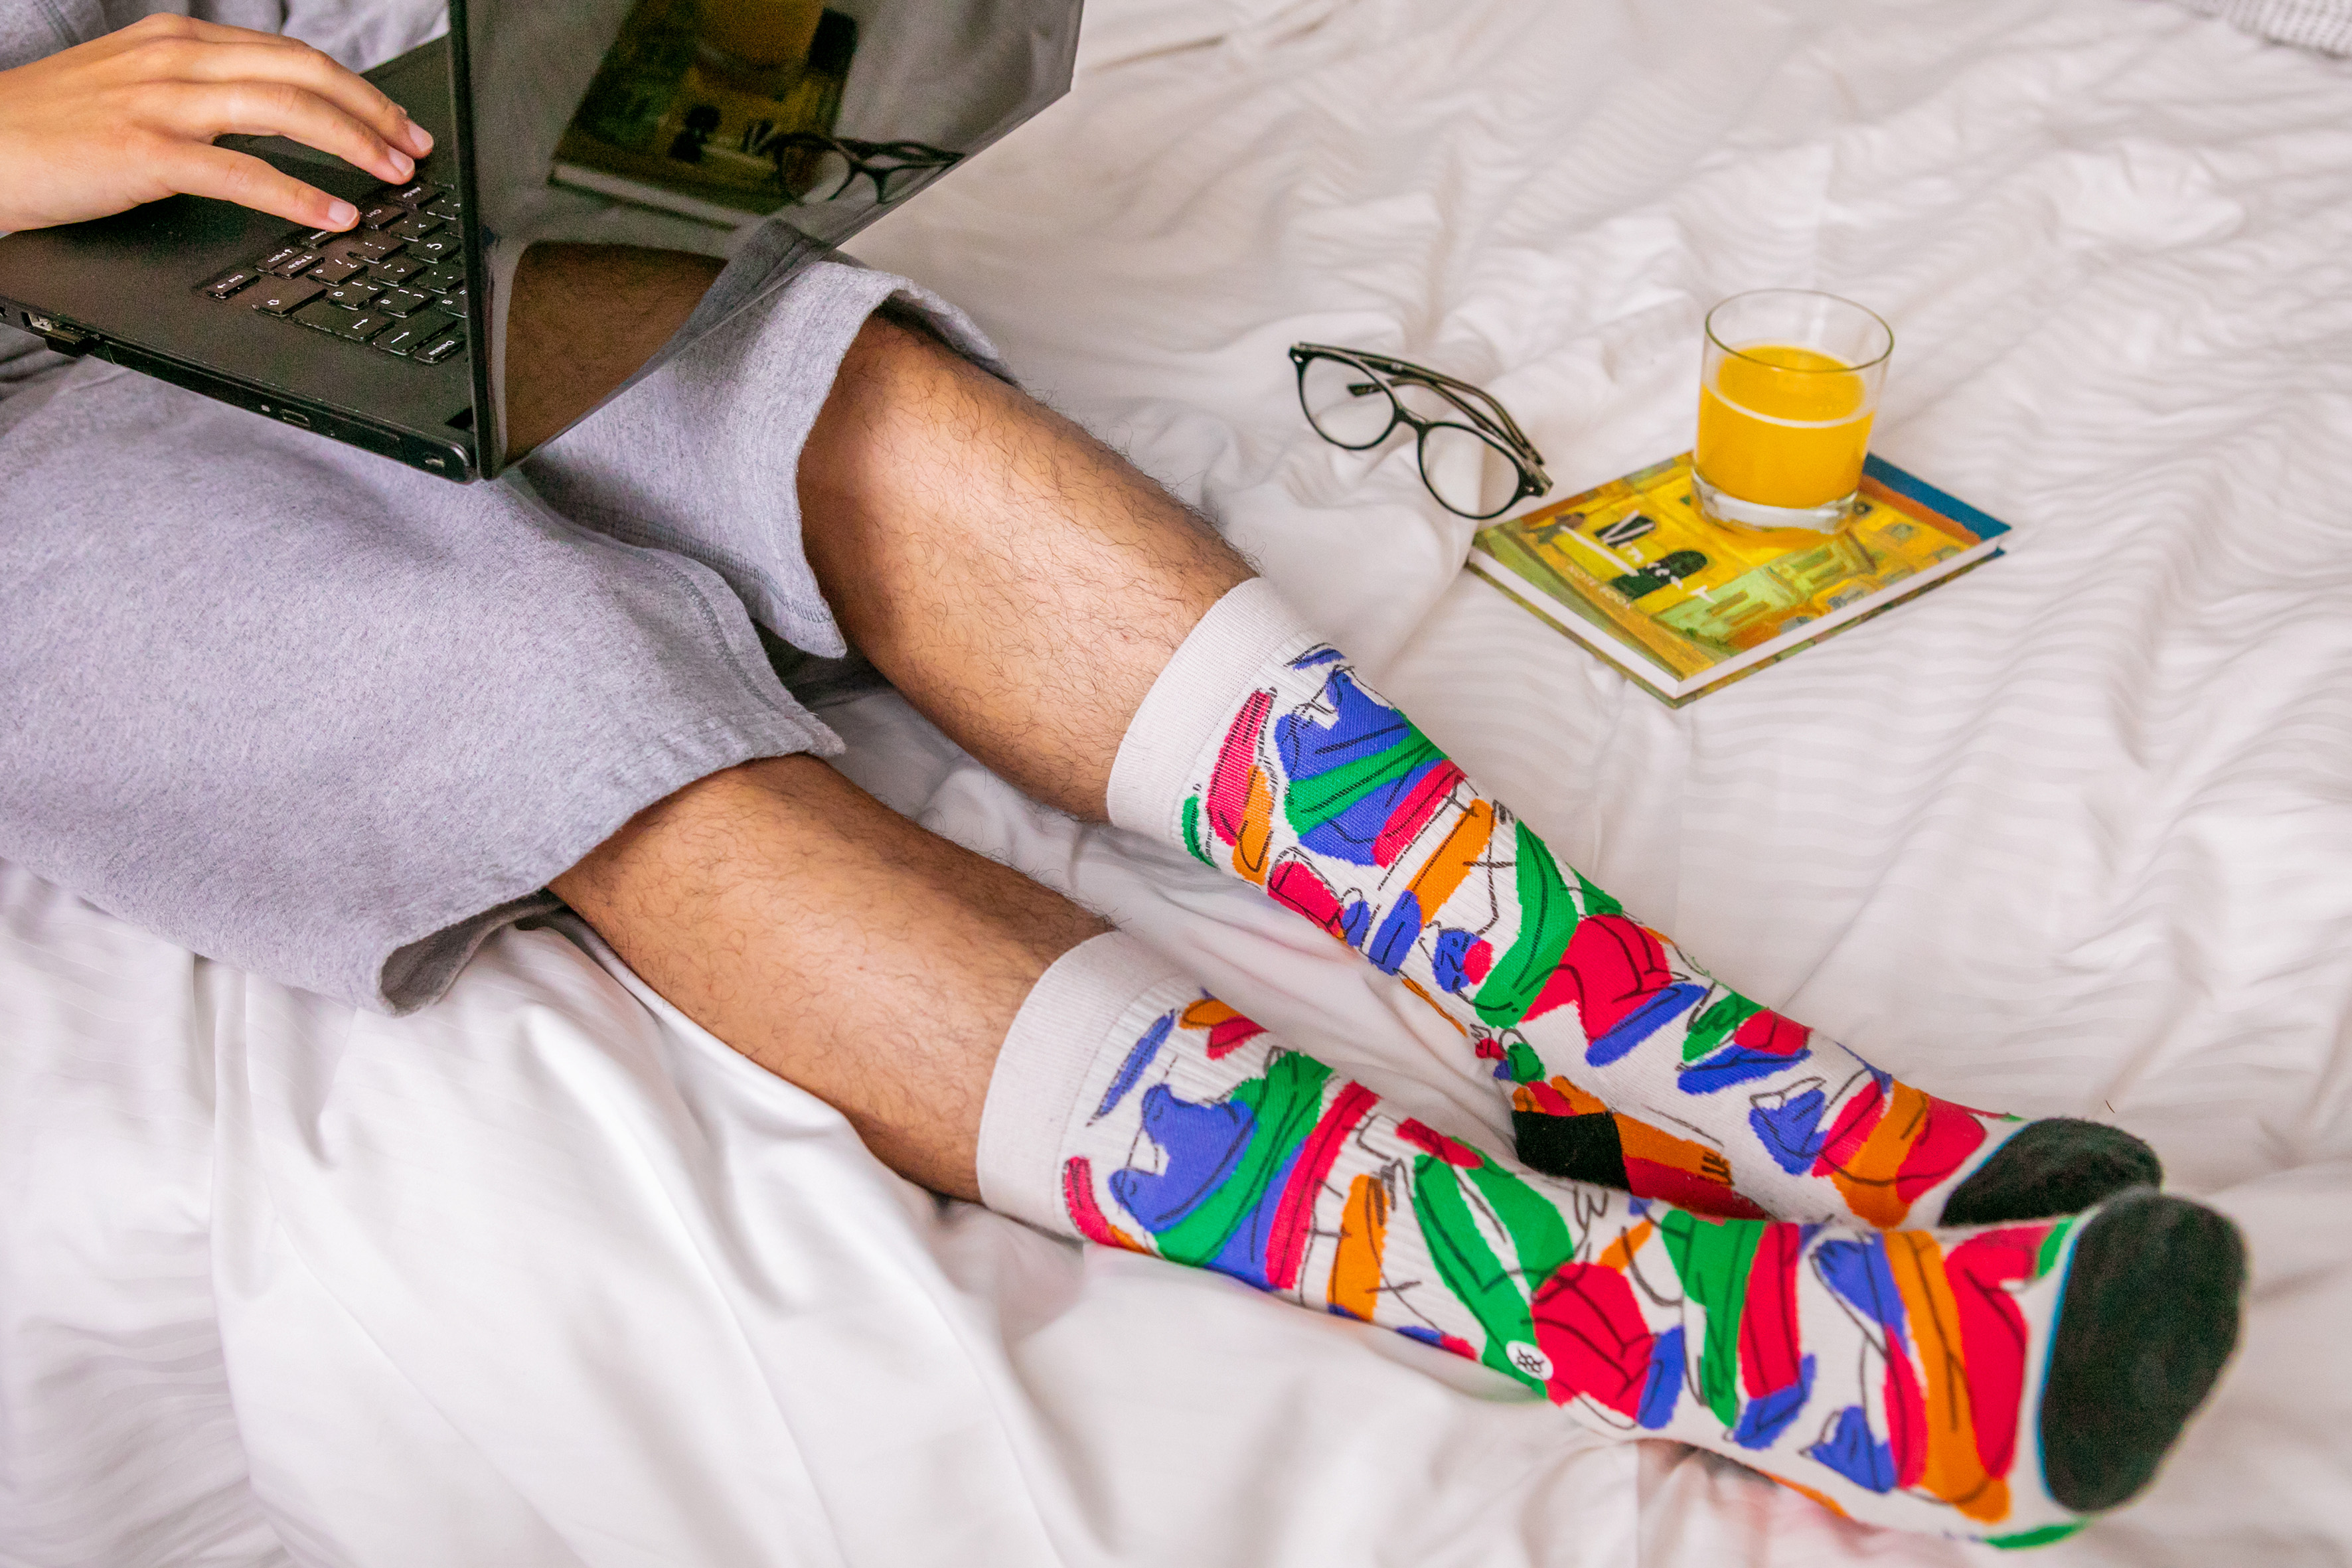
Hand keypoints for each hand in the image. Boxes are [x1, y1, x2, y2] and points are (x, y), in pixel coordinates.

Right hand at [0, 13, 434, 234]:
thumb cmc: (55, 128)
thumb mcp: (138, 88)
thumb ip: (203, 93)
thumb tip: (277, 115)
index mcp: (180, 41)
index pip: (291, 55)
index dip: (357, 89)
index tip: (397, 121)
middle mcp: (177, 61)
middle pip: (302, 74)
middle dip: (372, 112)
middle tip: (415, 149)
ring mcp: (161, 104)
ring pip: (284, 111)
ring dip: (352, 145)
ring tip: (394, 176)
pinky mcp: (145, 152)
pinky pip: (241, 172)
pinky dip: (299, 194)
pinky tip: (335, 213)